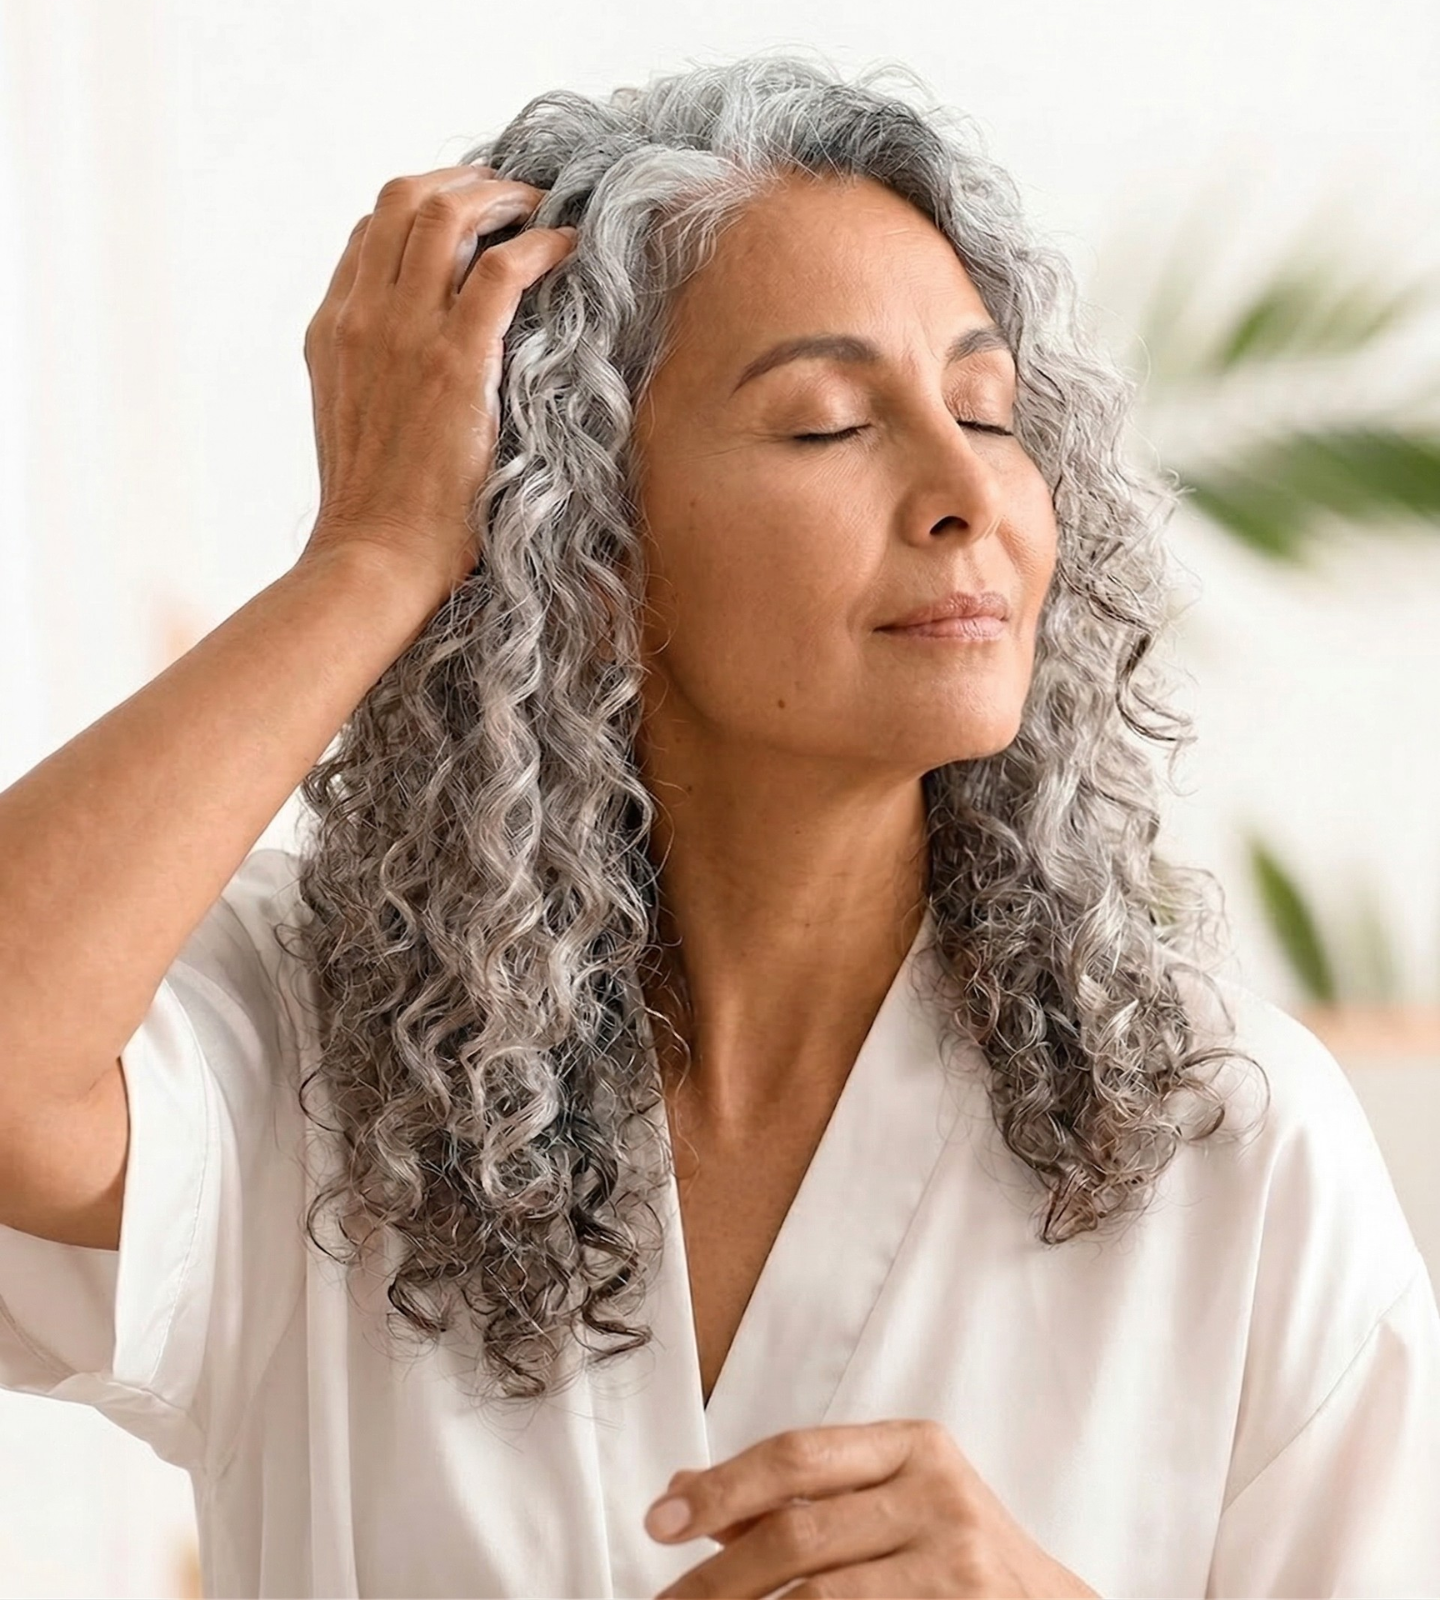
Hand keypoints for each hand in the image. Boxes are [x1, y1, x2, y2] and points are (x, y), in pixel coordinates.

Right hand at [301, 162, 577, 597]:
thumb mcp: (355, 422)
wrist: (375, 556)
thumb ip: (377, 372)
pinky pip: (500, 271)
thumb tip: (421, 357)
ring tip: (541, 208)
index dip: (425, 205)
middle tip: (513, 193)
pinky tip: (568, 246)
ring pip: (446, 214)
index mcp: (332, 329)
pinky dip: (539, 244)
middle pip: (403, 198)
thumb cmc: (379, 510)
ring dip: (502, 196)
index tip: (471, 214)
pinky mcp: (456, 362)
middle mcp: (360, 316)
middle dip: (465, 180)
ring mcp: (404, 333)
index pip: (372, 231)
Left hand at [645, 1420, 1100, 1598]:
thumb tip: (684, 1492)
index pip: (797, 1455)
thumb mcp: (883, 1500)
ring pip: (821, 1599)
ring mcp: (958, 1567)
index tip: (660, 1522)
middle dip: (718, 1576)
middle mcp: (941, 1498)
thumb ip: (794, 1494)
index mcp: (913, 1447)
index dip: (721, 1487)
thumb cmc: (950, 1551)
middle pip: (800, 1534)